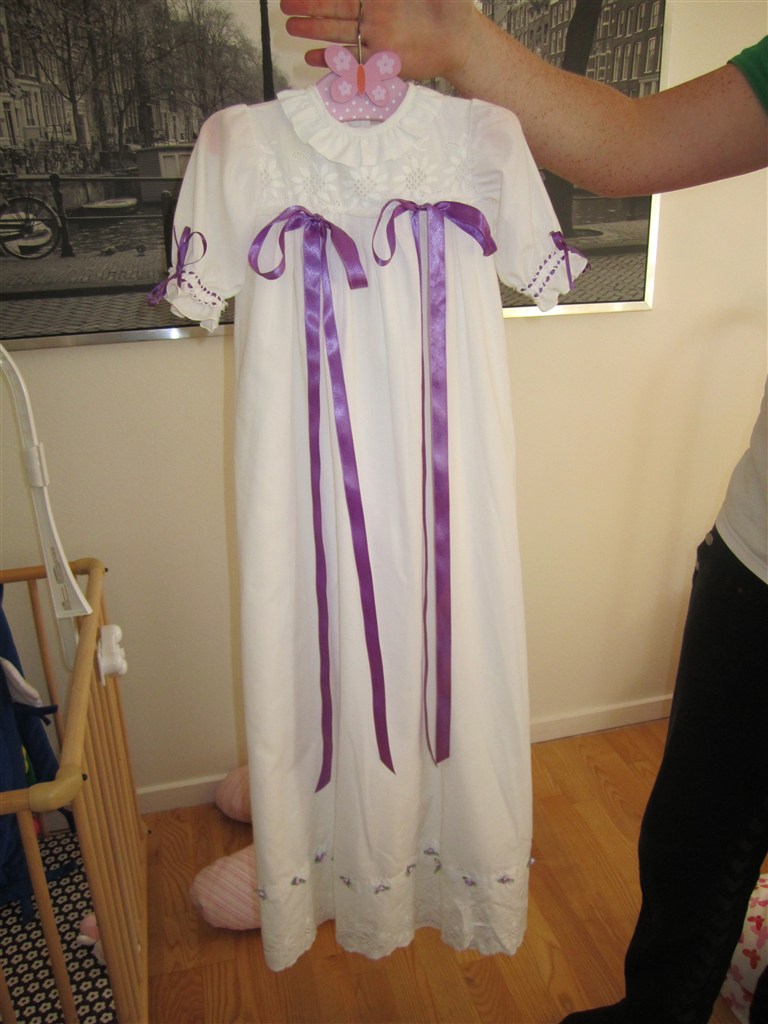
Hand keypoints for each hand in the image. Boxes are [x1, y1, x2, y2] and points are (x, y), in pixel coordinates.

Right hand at [280, 0, 474, 81]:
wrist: (462, 41)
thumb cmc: (451, 6)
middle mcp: (374, 16)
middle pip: (334, 11)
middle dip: (309, 9)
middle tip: (284, 8)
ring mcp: (376, 40)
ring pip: (338, 35)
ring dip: (314, 33)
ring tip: (291, 30)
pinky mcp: (382, 64)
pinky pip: (352, 62)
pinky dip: (333, 62)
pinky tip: (313, 61)